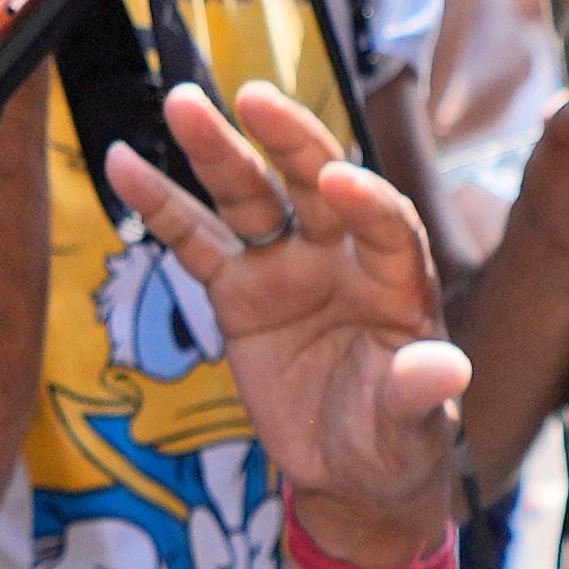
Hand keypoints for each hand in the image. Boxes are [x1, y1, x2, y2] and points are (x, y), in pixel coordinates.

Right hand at [103, 73, 466, 560]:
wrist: (348, 468)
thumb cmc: (393, 440)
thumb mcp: (412, 429)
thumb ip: (420, 394)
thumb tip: (446, 370)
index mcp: (398, 280)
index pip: (389, 226)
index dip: (368, 202)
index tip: (338, 181)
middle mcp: (341, 256)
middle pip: (315, 184)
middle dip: (291, 141)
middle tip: (256, 100)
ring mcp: (286, 265)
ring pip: (250, 197)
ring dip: (217, 151)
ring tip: (181, 105)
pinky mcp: (238, 288)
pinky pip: (195, 241)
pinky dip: (160, 204)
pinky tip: (122, 164)